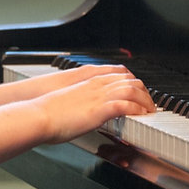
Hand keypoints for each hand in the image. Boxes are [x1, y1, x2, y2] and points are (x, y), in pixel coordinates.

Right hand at [31, 66, 153, 143]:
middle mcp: (96, 85)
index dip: (133, 81)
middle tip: (149, 103)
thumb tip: (85, 110)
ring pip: (132, 89)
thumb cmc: (48, 111)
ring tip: (150, 111)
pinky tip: (141, 115)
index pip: (119, 73)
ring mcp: (99, 96)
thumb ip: (81, 100)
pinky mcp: (100, 109)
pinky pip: (126, 104)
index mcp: (88, 80)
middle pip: (130, 79)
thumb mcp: (68, 100)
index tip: (139, 91)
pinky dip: (138, 109)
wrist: (38, 115)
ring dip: (145, 100)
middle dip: (144, 91)